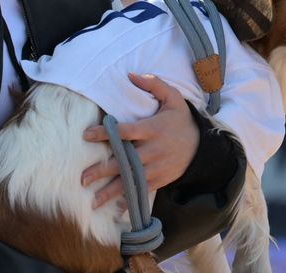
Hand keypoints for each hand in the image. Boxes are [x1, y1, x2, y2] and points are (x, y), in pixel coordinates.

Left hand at [81, 73, 199, 208]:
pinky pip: (141, 191)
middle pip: (125, 161)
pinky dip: (128, 200)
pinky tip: (113, 210)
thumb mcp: (173, 98)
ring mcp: (156, 168)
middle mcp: (153, 150)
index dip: (106, 133)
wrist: (203, 146)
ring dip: (111, 192)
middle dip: (103, 170)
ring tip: (93, 201)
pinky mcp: (159, 180)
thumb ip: (154, 84)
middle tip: (83, 177)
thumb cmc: (181, 120)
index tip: (86, 135)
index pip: (126, 131)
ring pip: (130, 181)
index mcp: (153, 129)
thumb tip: (131, 75)